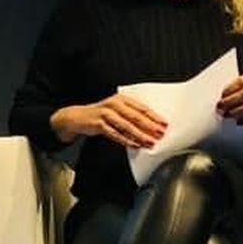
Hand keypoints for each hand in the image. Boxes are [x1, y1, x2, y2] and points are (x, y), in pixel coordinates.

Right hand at [52, 94, 166, 149]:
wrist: (78, 117)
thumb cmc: (101, 114)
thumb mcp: (117, 110)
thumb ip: (131, 115)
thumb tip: (151, 127)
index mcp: (122, 99)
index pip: (141, 108)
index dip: (154, 116)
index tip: (164, 124)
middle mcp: (114, 104)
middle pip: (135, 116)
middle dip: (149, 126)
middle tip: (160, 134)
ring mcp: (106, 114)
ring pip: (126, 126)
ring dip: (140, 135)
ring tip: (150, 142)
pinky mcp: (98, 124)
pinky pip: (115, 134)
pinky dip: (126, 140)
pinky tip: (134, 145)